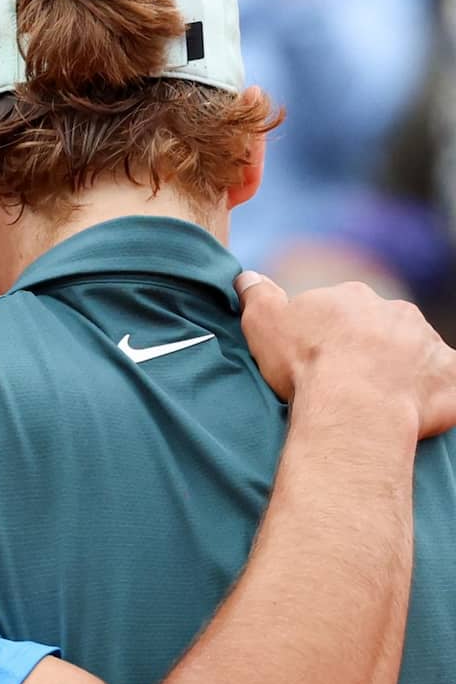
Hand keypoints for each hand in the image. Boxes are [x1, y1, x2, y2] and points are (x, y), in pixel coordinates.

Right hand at [236, 271, 455, 438]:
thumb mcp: (262, 322)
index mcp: (352, 297)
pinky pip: (448, 381)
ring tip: (375, 399)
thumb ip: (256, 295)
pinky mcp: (450, 377)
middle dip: (368, 347)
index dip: (327, 332)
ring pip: (415, 352)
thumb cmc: (307, 364)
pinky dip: (436, 390)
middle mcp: (395, 312)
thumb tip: (247, 277)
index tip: (314, 356)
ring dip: (401, 368)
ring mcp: (427, 344)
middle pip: (381, 327)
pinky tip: (420, 405)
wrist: (354, 406)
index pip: (340, 308)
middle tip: (344, 379)